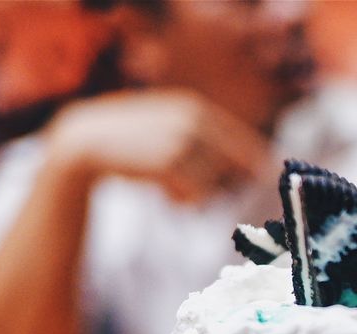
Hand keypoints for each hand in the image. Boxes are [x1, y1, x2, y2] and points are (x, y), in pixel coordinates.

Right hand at [46, 90, 269, 202]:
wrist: (86, 141)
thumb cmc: (131, 142)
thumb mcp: (168, 130)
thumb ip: (203, 142)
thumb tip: (248, 166)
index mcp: (196, 109)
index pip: (241, 138)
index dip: (257, 159)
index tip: (270, 175)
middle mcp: (194, 120)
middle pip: (233, 162)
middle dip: (231, 181)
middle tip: (220, 193)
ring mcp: (183, 139)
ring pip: (212, 182)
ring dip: (195, 193)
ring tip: (170, 190)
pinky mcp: (171, 161)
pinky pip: (196, 193)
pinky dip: (184, 200)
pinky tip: (167, 197)